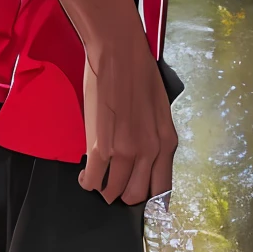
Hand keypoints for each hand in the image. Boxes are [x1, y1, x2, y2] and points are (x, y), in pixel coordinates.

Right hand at [80, 28, 177, 204]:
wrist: (118, 53)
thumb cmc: (138, 73)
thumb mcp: (159, 110)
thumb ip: (154, 138)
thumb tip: (142, 159)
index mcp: (167, 142)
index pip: (162, 190)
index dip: (148, 198)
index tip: (138, 197)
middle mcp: (150, 152)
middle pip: (135, 196)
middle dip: (123, 194)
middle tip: (114, 184)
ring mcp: (124, 152)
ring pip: (112, 192)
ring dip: (103, 189)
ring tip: (96, 178)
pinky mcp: (100, 148)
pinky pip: (92, 180)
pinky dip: (87, 181)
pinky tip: (85, 174)